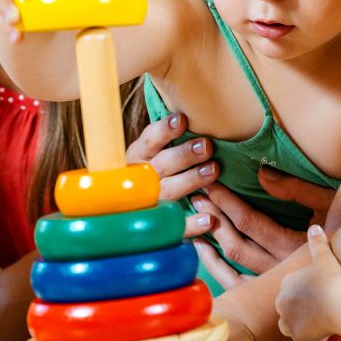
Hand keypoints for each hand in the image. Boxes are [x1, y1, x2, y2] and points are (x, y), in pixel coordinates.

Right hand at [0, 0, 103, 42]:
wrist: (62, 34)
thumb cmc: (81, 12)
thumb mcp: (97, 6)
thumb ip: (106, 4)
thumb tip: (129, 8)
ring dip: (6, 3)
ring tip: (16, 20)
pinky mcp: (6, 12)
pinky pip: (2, 15)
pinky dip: (6, 26)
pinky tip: (16, 38)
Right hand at [125, 113, 218, 239]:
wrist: (127, 211)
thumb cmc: (151, 171)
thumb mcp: (151, 153)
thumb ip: (167, 138)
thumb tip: (189, 114)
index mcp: (137, 158)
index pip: (149, 141)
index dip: (164, 130)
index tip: (182, 120)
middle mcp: (141, 179)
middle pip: (162, 165)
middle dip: (184, 155)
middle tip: (206, 146)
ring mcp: (150, 202)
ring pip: (170, 191)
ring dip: (191, 181)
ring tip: (212, 170)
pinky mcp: (160, 225)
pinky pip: (174, 226)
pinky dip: (190, 224)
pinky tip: (208, 220)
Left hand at [190, 167, 337, 280]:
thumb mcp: (329, 205)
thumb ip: (297, 190)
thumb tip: (262, 174)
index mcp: (292, 245)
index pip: (249, 222)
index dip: (226, 202)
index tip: (210, 185)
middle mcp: (278, 268)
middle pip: (235, 242)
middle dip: (213, 217)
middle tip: (194, 197)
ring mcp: (271, 286)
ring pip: (231, 263)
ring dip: (210, 238)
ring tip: (195, 217)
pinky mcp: (266, 297)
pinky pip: (234, 285)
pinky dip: (214, 267)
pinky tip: (200, 248)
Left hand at [275, 226, 340, 340]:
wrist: (337, 300)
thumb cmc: (332, 277)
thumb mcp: (324, 256)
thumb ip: (318, 242)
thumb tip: (315, 226)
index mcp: (286, 284)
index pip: (289, 292)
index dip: (304, 296)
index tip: (319, 295)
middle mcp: (282, 303)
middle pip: (287, 311)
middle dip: (301, 313)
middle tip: (322, 310)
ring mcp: (288, 322)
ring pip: (290, 328)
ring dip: (303, 328)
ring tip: (322, 324)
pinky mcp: (299, 338)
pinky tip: (326, 335)